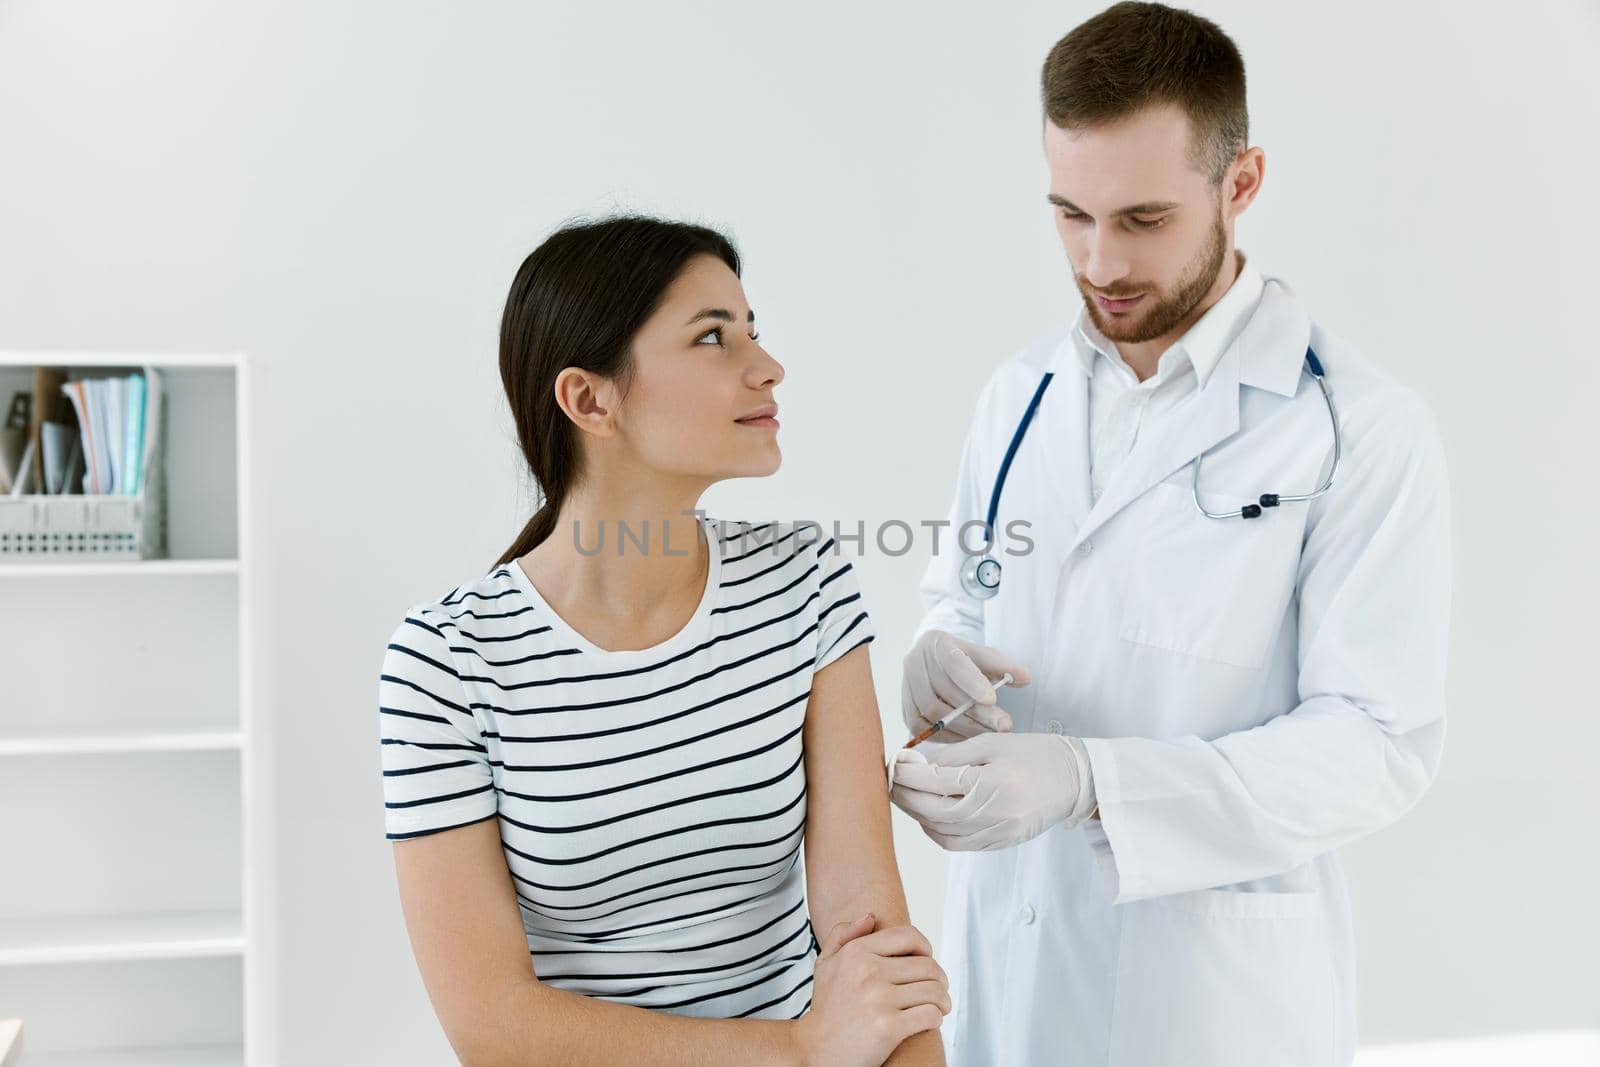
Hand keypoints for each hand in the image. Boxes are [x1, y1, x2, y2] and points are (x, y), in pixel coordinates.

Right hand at [792, 913, 949, 1066]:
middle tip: (938, 990)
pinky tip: (931, 1021)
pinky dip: (936, 1018)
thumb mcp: (825, 965)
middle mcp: (868, 971)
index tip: (927, 961)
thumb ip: (843, 936)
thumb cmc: (826, 1009)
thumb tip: (869, 917)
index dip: (925, 947)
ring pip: (934, 991)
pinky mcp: (889, 1027)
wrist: (815, 1051)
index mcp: (856, 952)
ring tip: (939, 1006)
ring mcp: (878, 999)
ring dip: (942, 1000)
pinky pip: (930, 1014)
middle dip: (940, 979)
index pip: (908, 937)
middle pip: (928, 966)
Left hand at [889, 731, 1095, 850]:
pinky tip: (930, 815)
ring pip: (942, 833)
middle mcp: (994, 813)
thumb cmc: (1034, 754)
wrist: (1074, 778)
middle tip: (891, 783)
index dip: (908, 775)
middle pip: (933, 811)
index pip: (935, 782)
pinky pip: (958, 844)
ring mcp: (998, 833)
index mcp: (992, 782)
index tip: (894, 764)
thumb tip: (918, 767)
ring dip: (918, 816)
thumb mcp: (993, 742)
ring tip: (907, 797)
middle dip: (906, 797)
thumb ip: (954, 756)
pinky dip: (937, 831)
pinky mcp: (1001, 843)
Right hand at [901, 630, 1031, 740]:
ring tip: (991, 733)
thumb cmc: (964, 661)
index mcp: (936, 642)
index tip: (993, 698)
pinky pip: (923, 728)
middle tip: (1004, 725)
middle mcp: (914, 662)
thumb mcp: (984, 657)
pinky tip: (970, 737)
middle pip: (944, 692)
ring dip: (965, 726)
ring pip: (932, 712)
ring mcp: (906, 686)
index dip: (972, 682)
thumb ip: (1004, 667)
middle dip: (977, 711)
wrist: (935, 665)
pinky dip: (948, 735)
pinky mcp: (906, 709)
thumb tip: (1025, 677)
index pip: (953, 662)